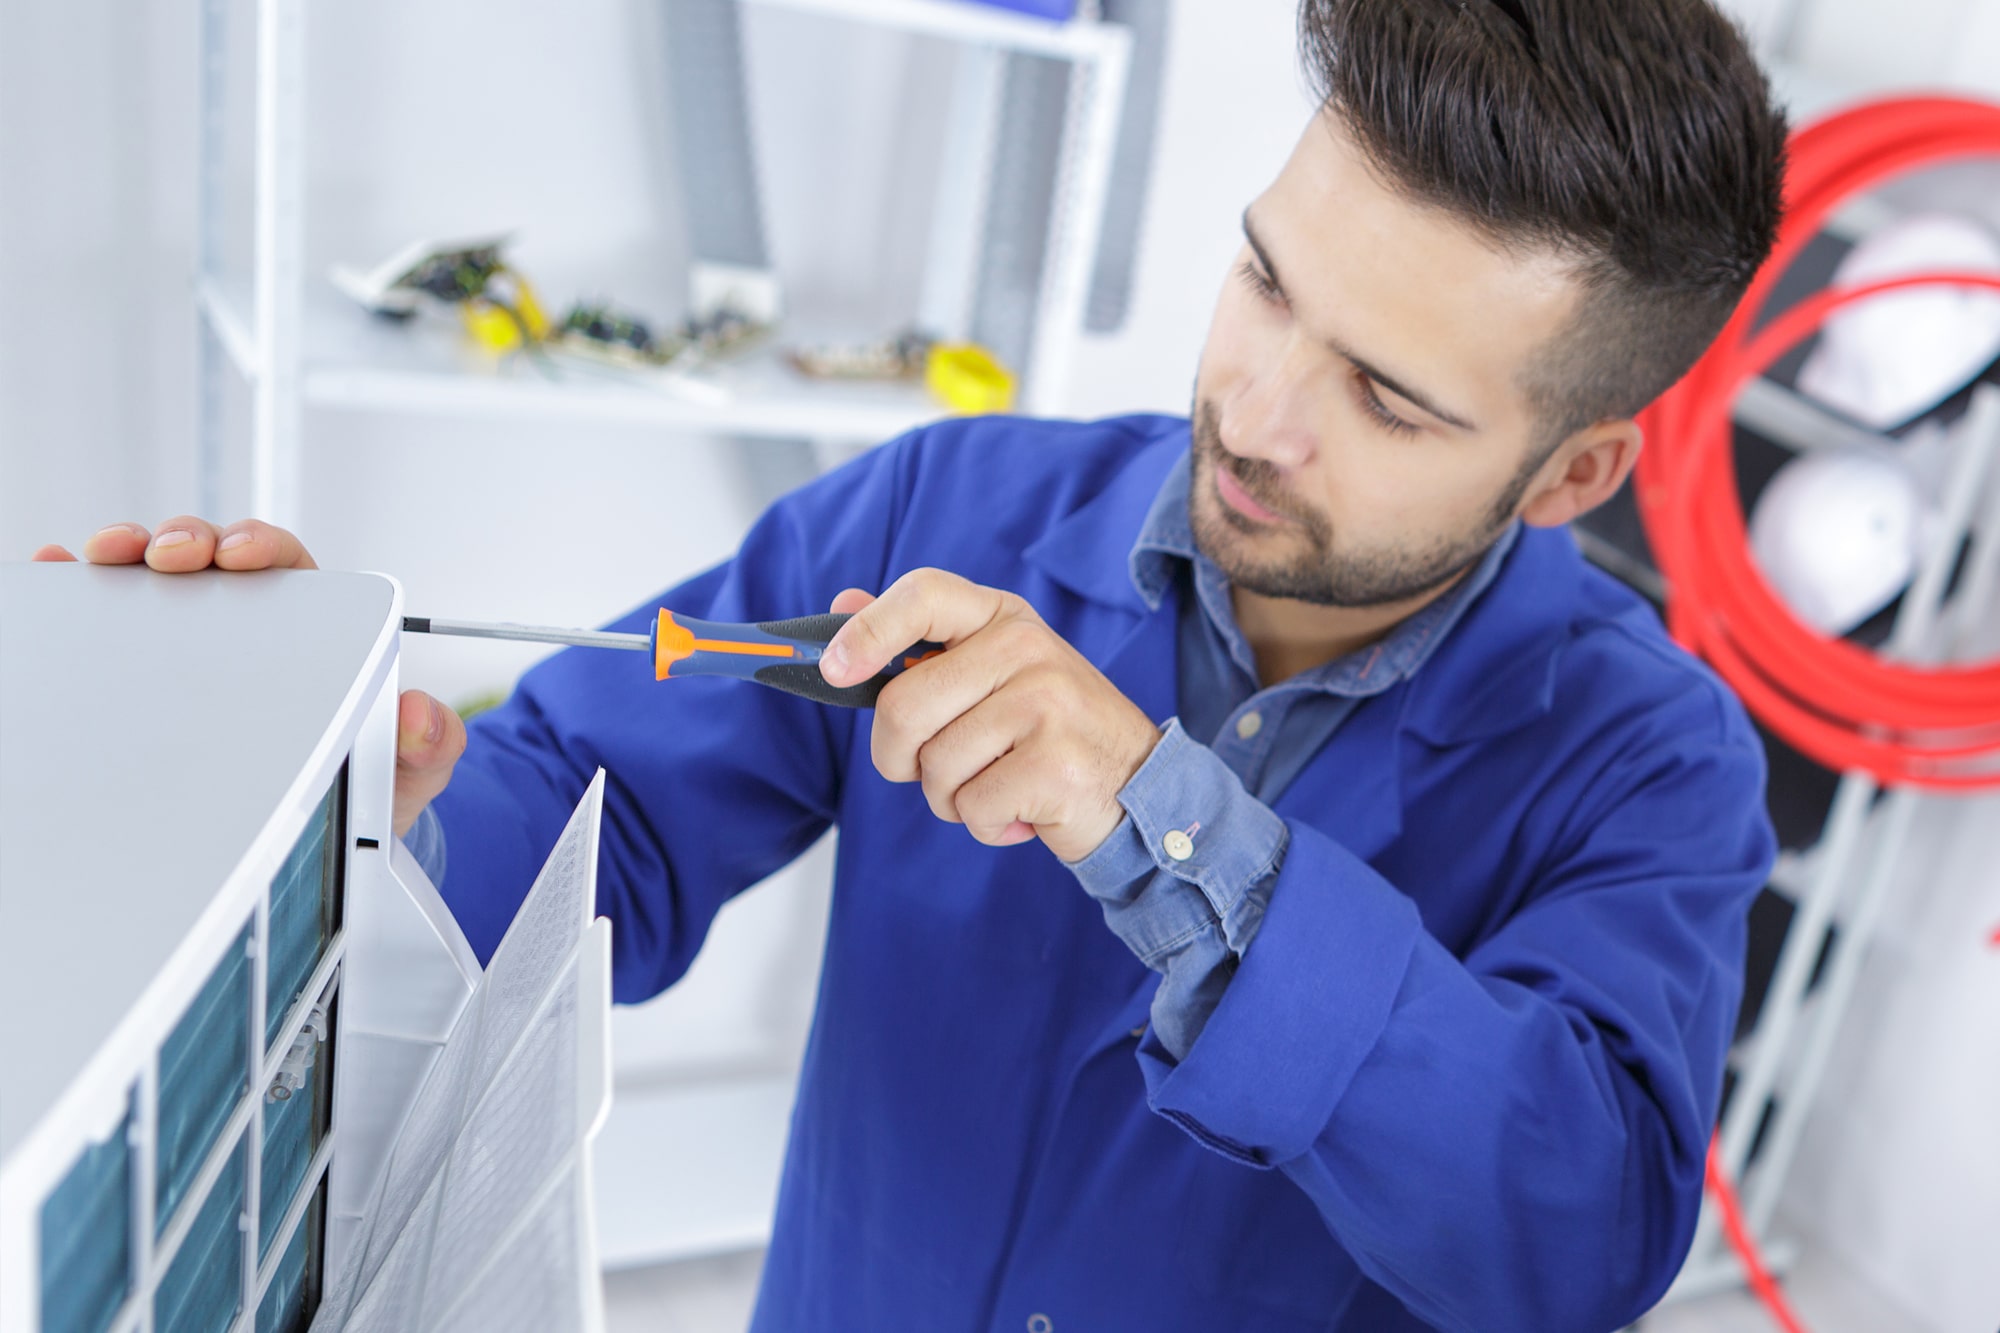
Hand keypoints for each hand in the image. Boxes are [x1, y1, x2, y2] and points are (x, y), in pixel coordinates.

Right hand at [34, 518, 462, 837]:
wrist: (334, 838)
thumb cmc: (371, 784)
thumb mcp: (409, 767)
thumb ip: (429, 741)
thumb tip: (420, 713)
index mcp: (316, 626)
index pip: (286, 567)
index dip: (259, 547)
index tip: (239, 557)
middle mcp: (253, 624)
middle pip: (212, 558)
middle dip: (185, 540)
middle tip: (167, 556)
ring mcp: (198, 644)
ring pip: (156, 581)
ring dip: (127, 557)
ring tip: (104, 556)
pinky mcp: (154, 673)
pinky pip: (114, 621)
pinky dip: (81, 591)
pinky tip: (55, 573)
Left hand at [822, 569, 1160, 862]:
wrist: (1138, 787)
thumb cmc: (1046, 733)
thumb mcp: (990, 674)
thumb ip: (919, 643)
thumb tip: (843, 602)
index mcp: (1003, 618)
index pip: (923, 595)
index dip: (867, 630)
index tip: (832, 668)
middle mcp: (1027, 648)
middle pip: (904, 706)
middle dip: (899, 758)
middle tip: (934, 771)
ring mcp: (1047, 704)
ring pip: (935, 767)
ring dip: (951, 799)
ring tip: (999, 786)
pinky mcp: (1058, 764)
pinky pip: (972, 807)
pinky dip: (986, 826)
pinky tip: (1023, 812)